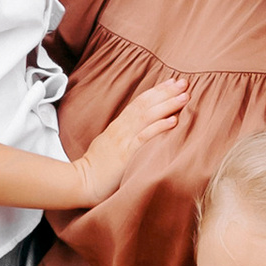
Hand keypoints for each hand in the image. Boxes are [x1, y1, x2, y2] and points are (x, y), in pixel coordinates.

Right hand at [66, 72, 189, 206]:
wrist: (81, 182)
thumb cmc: (95, 168)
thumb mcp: (108, 146)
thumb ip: (123, 137)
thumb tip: (139, 132)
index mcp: (118, 126)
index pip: (139, 103)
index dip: (156, 91)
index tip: (172, 82)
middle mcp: (121, 129)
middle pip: (145, 104)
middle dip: (165, 92)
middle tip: (184, 82)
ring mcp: (123, 140)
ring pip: (147, 116)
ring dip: (167, 105)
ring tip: (184, 96)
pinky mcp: (126, 154)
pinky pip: (144, 137)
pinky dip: (159, 127)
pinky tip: (173, 121)